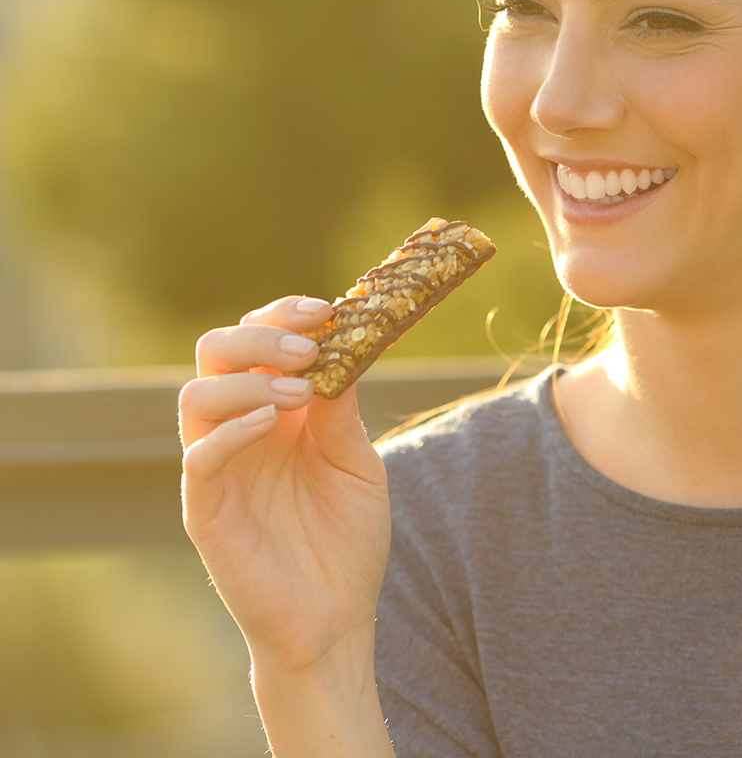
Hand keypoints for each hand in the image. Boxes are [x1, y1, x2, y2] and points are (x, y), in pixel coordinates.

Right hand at [180, 296, 391, 672]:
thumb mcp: (357, 462)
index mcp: (275, 409)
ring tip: (300, 392)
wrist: (336, 619)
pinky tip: (273, 422)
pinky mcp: (206, 511)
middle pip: (215, 352)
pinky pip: (199, 459)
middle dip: (259, 334)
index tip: (326, 309)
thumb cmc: (347, 538)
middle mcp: (239, 429)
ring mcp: (218, 468)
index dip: (284, 315)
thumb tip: (340, 347)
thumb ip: (342, 410)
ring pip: (197, 396)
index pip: (257, 339)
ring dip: (249, 381)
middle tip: (307, 346)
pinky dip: (231, 431)